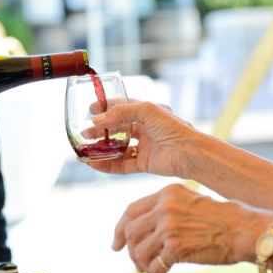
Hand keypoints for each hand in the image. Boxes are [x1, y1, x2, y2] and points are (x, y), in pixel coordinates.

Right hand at [82, 100, 199, 178]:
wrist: (188, 153)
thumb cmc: (172, 127)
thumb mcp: (146, 110)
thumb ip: (120, 112)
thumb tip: (98, 119)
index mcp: (148, 113)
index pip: (122, 107)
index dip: (106, 108)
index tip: (90, 110)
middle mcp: (146, 129)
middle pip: (117, 129)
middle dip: (100, 130)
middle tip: (85, 132)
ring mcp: (144, 147)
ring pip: (118, 148)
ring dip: (101, 149)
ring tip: (85, 150)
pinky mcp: (144, 164)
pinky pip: (121, 165)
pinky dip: (107, 165)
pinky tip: (94, 163)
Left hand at [112, 184, 262, 272]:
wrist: (244, 231)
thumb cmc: (224, 220)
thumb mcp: (191, 203)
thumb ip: (168, 211)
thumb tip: (146, 232)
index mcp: (167, 193)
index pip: (131, 211)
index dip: (120, 230)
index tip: (117, 244)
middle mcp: (164, 207)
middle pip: (131, 232)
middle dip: (131, 252)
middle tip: (138, 265)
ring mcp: (168, 227)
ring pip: (140, 251)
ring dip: (144, 266)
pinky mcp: (175, 248)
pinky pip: (155, 266)